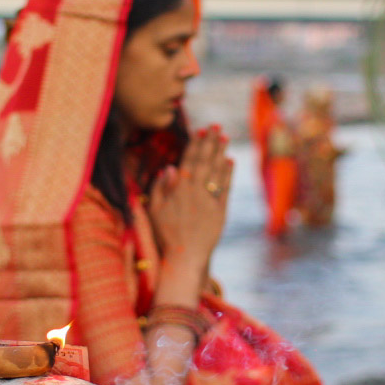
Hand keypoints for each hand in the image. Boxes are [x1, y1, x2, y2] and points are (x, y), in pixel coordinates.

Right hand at [147, 127, 232, 279]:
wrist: (184, 258)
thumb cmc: (165, 235)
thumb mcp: (155, 211)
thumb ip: (160, 188)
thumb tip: (169, 168)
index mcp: (179, 190)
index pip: (189, 161)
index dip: (195, 144)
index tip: (200, 131)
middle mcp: (196, 192)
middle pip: (205, 162)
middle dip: (210, 142)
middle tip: (215, 126)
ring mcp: (210, 200)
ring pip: (217, 172)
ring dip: (221, 153)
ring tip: (224, 138)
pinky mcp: (221, 211)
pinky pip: (225, 188)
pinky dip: (228, 174)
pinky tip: (230, 162)